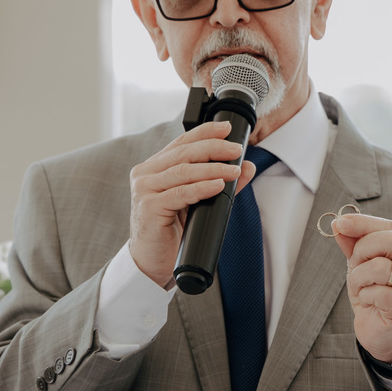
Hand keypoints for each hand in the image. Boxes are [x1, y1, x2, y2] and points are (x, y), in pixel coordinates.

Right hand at [128, 120, 257, 287]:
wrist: (153, 262)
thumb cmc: (173, 231)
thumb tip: (246, 166)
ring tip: (233, 170)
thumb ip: (220, 181)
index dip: (205, 132)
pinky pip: (180, 193)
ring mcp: (144, 189)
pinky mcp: (149, 207)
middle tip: (236, 150)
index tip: (227, 128)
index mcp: (154, 168)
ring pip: (183, 171)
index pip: (181, 142)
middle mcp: (145, 174)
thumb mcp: (198, 202)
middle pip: (183, 153)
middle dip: (214, 148)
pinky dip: (202, 187)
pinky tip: (218, 184)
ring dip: (212, 168)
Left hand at [332, 214, 391, 362]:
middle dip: (362, 250)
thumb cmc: (374, 289)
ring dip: (359, 277)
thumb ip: (353, 240)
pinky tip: (370, 301)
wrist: (379, 327)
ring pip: (380, 266)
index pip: (391, 226)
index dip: (363, 223)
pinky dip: (364, 295)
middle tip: (356, 265)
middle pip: (389, 240)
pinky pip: (376, 292)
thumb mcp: (362, 260)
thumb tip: (340, 222)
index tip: (341, 223)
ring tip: (362, 287)